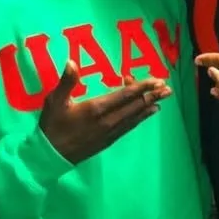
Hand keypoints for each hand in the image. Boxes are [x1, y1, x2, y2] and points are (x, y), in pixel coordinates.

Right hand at [40, 61, 171, 163]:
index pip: (124, 95)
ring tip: (163, 99)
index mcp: (96, 108)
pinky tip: (148, 113)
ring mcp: (109, 132)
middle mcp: (107, 120)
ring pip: (134, 117)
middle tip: (167, 88)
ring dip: (149, 106)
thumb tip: (72, 62)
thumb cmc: (52, 125)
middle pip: (134, 106)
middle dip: (151, 95)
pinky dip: (140, 118)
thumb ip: (66, 82)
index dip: (142, 87)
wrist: (51, 156)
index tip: (156, 80)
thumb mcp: (54, 101)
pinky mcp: (109, 140)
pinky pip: (129, 126)